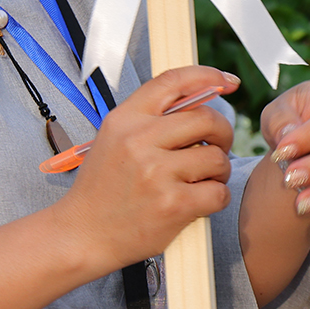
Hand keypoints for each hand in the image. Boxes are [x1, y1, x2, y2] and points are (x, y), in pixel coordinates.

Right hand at [56, 65, 237, 271]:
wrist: (82, 233)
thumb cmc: (102, 188)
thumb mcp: (114, 139)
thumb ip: (151, 118)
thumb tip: (200, 98)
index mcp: (125, 119)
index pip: (174, 81)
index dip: (208, 75)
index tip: (227, 80)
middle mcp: (140, 140)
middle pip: (206, 118)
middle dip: (222, 132)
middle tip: (218, 145)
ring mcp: (156, 173)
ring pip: (217, 158)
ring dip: (219, 169)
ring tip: (202, 179)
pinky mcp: (172, 205)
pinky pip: (217, 192)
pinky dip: (216, 197)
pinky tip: (200, 201)